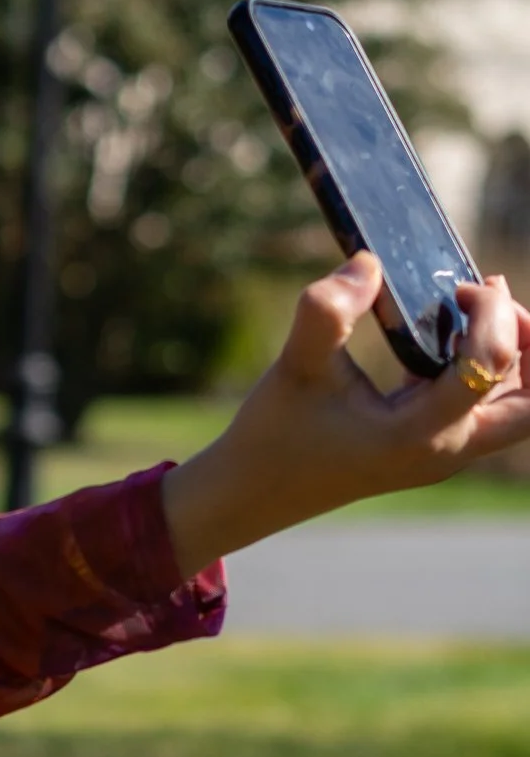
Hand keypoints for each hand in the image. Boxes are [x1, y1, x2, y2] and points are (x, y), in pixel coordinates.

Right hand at [162, 256, 529, 579]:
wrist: (253, 494)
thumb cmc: (273, 436)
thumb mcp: (295, 369)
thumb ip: (327, 312)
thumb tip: (368, 262)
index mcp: (419, 435)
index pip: (489, 369)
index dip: (490, 317)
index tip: (457, 286)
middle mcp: (444, 450)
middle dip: (527, 343)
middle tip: (490, 303)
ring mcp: (442, 453)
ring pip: (516, 406)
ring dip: (511, 354)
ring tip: (474, 309)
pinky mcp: (431, 447)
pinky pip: (485, 407)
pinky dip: (485, 366)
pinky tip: (449, 333)